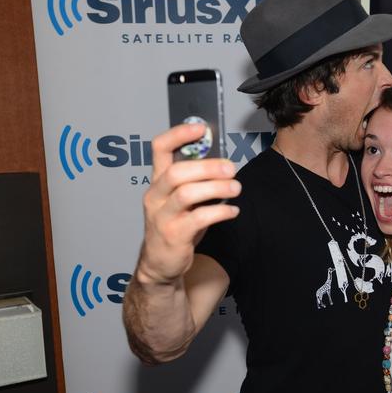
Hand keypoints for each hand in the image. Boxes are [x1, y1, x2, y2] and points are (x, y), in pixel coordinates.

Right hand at [136, 123, 240, 285]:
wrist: (160, 264)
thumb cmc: (175, 226)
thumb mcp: (180, 201)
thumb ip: (194, 181)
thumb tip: (222, 161)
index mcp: (157, 181)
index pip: (160, 148)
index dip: (179, 134)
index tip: (202, 128)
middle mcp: (155, 196)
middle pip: (177, 171)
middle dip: (208, 167)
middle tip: (231, 168)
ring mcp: (162, 216)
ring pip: (187, 194)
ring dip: (216, 188)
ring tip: (236, 188)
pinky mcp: (174, 235)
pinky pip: (199, 218)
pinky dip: (220, 212)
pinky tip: (232, 211)